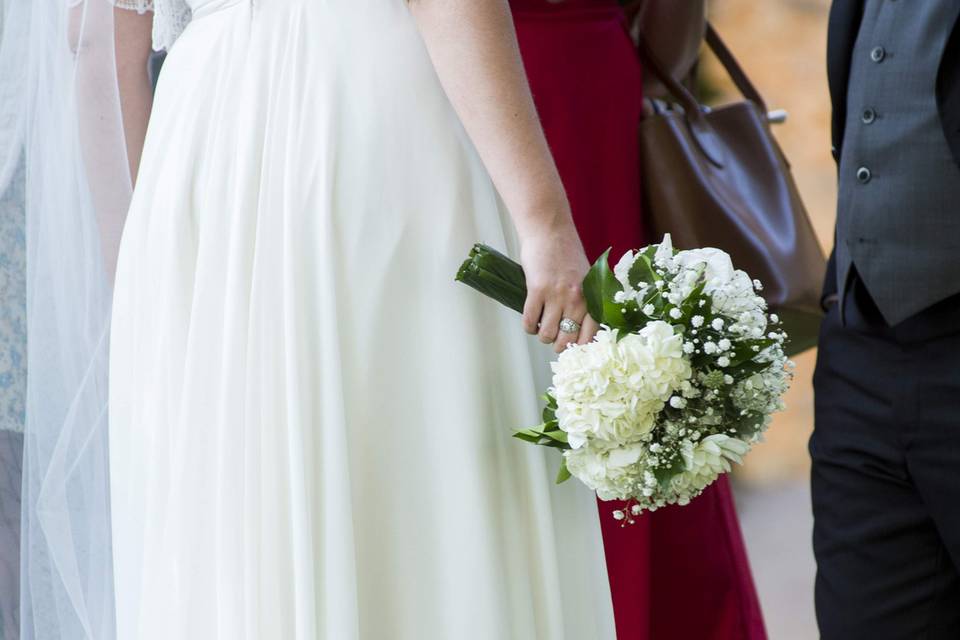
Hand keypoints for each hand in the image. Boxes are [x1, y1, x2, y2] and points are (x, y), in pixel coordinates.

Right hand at [519, 218, 599, 352]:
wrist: (550, 232)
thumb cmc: (568, 254)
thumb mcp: (587, 278)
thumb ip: (586, 301)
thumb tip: (578, 329)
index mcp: (591, 297)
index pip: (589, 335)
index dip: (579, 347)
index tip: (572, 349)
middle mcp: (576, 300)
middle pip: (567, 340)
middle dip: (558, 346)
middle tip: (554, 339)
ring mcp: (556, 296)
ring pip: (547, 334)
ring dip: (542, 336)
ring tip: (541, 328)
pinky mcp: (536, 290)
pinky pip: (530, 321)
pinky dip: (528, 327)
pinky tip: (530, 322)